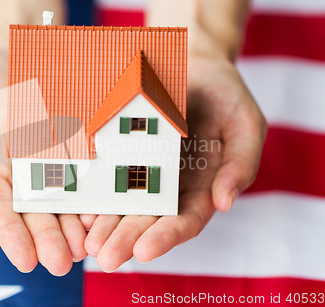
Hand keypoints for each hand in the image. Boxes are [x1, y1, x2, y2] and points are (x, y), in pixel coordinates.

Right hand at [0, 50, 87, 275]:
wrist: (10, 55)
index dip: (11, 234)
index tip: (25, 259)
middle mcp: (22, 176)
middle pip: (36, 213)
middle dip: (49, 239)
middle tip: (63, 264)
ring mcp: (51, 162)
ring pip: (65, 199)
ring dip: (76, 225)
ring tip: (88, 246)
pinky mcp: (74, 146)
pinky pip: (86, 171)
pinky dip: (94, 192)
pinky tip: (104, 210)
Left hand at [83, 55, 266, 271]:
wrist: (194, 64)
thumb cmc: (226, 95)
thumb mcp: (246, 124)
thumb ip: (241, 164)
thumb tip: (225, 203)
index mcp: (201, 187)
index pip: (185, 220)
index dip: (167, 237)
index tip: (145, 251)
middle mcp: (169, 186)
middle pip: (148, 219)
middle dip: (127, 240)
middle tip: (106, 259)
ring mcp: (144, 169)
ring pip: (122, 203)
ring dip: (106, 225)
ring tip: (88, 243)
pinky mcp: (123, 151)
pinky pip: (106, 174)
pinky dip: (94, 192)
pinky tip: (78, 206)